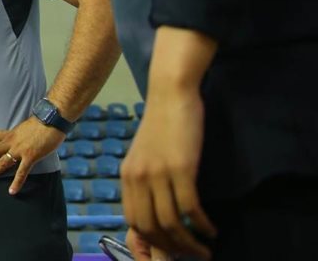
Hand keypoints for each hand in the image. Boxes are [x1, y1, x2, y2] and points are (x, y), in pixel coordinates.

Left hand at [0, 116, 65, 193]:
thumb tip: (19, 140)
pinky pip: (22, 172)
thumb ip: (19, 136)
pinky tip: (12, 191)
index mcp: (10, 134)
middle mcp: (11, 142)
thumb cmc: (42, 122)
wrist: (52, 119)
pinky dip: (17, 183)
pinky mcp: (31, 156)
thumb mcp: (25, 128)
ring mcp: (20, 150)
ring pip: (2, 162)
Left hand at [121, 87, 215, 258]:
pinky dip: (202, 225)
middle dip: (171, 247)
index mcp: (127, 175)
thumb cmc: (162, 123)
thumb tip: (156, 209)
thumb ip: (145, 180)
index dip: (151, 241)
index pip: (133, 220)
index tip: (169, 249)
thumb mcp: (145, 154)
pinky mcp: (181, 167)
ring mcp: (158, 173)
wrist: (170, 94)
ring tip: (205, 249)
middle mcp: (138, 177)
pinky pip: (190, 207)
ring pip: (170, 222)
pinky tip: (212, 229)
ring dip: (189, 243)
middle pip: (150, 227)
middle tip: (191, 254)